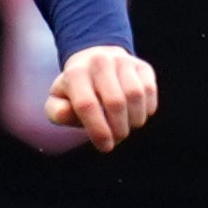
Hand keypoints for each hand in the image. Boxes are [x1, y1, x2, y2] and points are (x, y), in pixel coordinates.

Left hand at [43, 44, 159, 150]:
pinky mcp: (141, 66)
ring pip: (135, 96)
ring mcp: (123, 61)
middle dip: (118, 129)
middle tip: (116, 138)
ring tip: (126, 126)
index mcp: (75, 73)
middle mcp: (99, 62)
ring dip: (134, 120)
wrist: (94, 61)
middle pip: (115, 102)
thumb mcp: (57, 101)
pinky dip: (146, 110)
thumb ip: (57, 112)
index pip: (87, 105)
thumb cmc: (75, 91)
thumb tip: (69, 114)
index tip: (105, 147)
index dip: (98, 130)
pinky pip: (149, 92)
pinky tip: (135, 114)